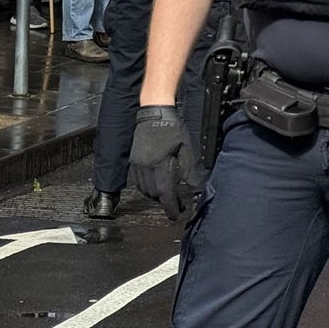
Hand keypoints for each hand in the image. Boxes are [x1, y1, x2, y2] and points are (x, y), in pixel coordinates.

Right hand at [128, 106, 204, 221]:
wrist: (154, 112)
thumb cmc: (172, 128)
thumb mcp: (186, 147)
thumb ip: (189, 169)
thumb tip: (194, 186)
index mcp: (160, 163)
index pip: (165, 192)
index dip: (171, 207)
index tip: (177, 215)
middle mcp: (146, 166)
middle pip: (154, 194)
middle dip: (165, 202)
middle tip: (178, 205)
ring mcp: (138, 164)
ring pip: (145, 190)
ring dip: (156, 196)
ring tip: (169, 196)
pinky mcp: (133, 161)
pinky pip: (138, 182)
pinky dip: (147, 188)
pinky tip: (157, 185)